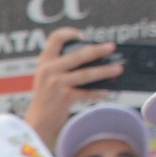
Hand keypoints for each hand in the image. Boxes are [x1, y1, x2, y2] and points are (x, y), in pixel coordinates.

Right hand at [24, 28, 120, 150]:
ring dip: (105, 71)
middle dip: (97, 50)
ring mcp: (57, 83)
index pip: (55, 38)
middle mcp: (49, 70)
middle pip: (78, 55)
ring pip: (86, 73)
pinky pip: (87, 92)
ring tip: (118, 68)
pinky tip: (107, 91)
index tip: (83, 36)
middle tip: (111, 47)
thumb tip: (93, 60)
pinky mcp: (64, 97)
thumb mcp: (47, 78)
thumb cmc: (46, 100)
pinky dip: (98, 92)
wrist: (37, 123)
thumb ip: (62, 67)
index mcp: (44, 62)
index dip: (70, 33)